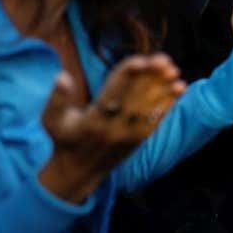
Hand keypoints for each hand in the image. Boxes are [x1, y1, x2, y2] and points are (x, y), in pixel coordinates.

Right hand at [39, 54, 185, 202]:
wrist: (79, 171)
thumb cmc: (64, 139)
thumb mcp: (52, 120)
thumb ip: (57, 98)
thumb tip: (62, 75)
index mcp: (92, 120)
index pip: (112, 92)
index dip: (126, 75)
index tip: (140, 60)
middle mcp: (113, 128)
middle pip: (135, 97)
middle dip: (150, 78)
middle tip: (164, 60)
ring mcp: (128, 135)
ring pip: (149, 108)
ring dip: (164, 88)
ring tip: (174, 71)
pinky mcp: (139, 139)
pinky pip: (156, 120)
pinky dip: (169, 103)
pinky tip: (180, 88)